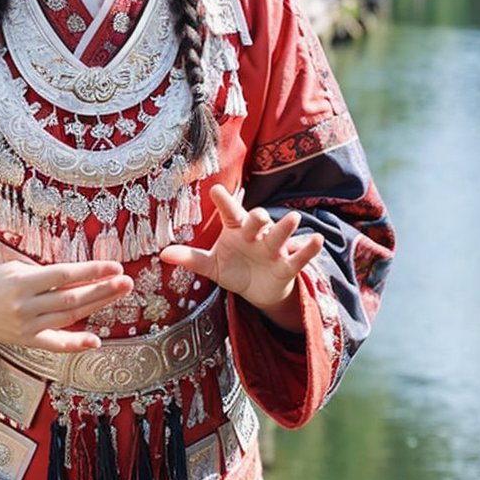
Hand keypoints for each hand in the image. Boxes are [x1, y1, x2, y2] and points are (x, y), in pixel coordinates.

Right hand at [0, 260, 133, 353]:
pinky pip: (54, 344)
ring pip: (69, 316)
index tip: (114, 266)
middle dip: (102, 289)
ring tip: (118, 294)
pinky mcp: (26, 341)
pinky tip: (96, 341)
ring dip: (97, 306)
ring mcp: (27, 326)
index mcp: (22, 282)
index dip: (91, 271)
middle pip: (72, 297)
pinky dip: (75, 344)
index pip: (64, 275)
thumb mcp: (11, 269)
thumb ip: (41, 273)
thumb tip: (75, 275)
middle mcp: (25, 306)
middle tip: (126, 281)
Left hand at [160, 184, 322, 328]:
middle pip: (257, 221)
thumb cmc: (234, 269)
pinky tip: (317, 240)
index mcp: (235, 230)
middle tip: (259, 215)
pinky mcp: (286, 266)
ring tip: (293, 218)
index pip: (229, 212)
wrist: (257, 290)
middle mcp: (256, 235)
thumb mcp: (211, 266)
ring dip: (286, 227)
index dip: (223, 201)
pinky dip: (308, 249)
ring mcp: (273, 249)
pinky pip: (298, 257)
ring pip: (280, 235)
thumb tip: (162, 254)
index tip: (216, 190)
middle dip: (258, 217)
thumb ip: (190, 259)